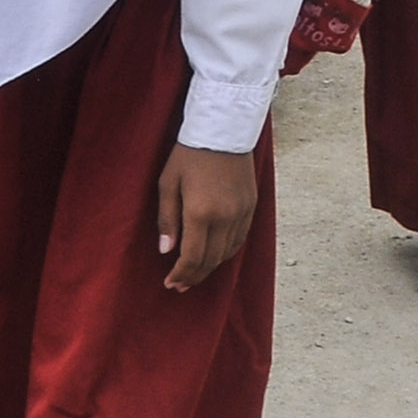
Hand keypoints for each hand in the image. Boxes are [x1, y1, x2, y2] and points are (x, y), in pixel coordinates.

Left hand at [153, 145, 257, 292]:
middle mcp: (225, 217)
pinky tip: (214, 256)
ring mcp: (242, 213)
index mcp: (201, 212)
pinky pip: (239, 239)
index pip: (193, 257)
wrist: (223, 132)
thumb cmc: (188, 155)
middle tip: (179, 286)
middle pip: (211, 260)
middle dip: (194, 276)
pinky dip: (225, 253)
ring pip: (227, 253)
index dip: (181, 274)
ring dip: (210, 268)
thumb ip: (167, 219)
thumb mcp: (168, 184)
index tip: (170, 283)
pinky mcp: (251, 207)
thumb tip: (166, 251)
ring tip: (194, 275)